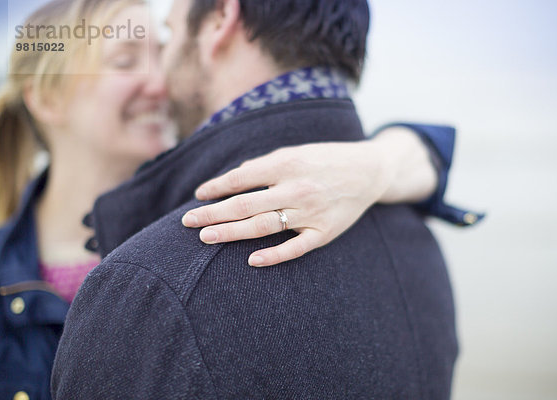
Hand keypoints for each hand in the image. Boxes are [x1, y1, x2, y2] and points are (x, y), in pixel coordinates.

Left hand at [182, 128, 436, 266]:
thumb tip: (230, 180)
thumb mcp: (294, 153)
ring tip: (206, 237)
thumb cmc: (324, 160)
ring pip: (264, 226)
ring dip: (231, 233)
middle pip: (246, 205)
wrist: (369, 171)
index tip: (198, 196)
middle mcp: (297, 188)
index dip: (217, 187)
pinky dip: (274, 256)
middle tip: (187, 222)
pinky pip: (296, 248)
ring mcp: (311, 213)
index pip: (241, 178)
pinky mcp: (324, 232)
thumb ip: (263, 166)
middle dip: (213, 213)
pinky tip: (251, 260)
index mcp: (287, 164)